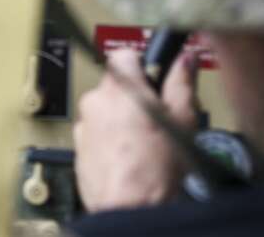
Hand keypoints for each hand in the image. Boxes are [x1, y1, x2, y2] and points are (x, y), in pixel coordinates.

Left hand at [74, 47, 201, 211]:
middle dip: (134, 95)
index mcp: (120, 85)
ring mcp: (84, 125)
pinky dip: (109, 139)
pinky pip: (96, 133)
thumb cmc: (154, 169)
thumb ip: (182, 83)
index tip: (154, 80)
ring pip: (105, 109)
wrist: (130, 209)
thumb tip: (185, 62)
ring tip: (144, 142)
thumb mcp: (183, 119)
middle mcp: (95, 100)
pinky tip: (128, 156)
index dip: (144, 65)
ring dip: (120, 118)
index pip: (126, 53)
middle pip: (116, 84)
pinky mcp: (79, 148)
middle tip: (156, 117)